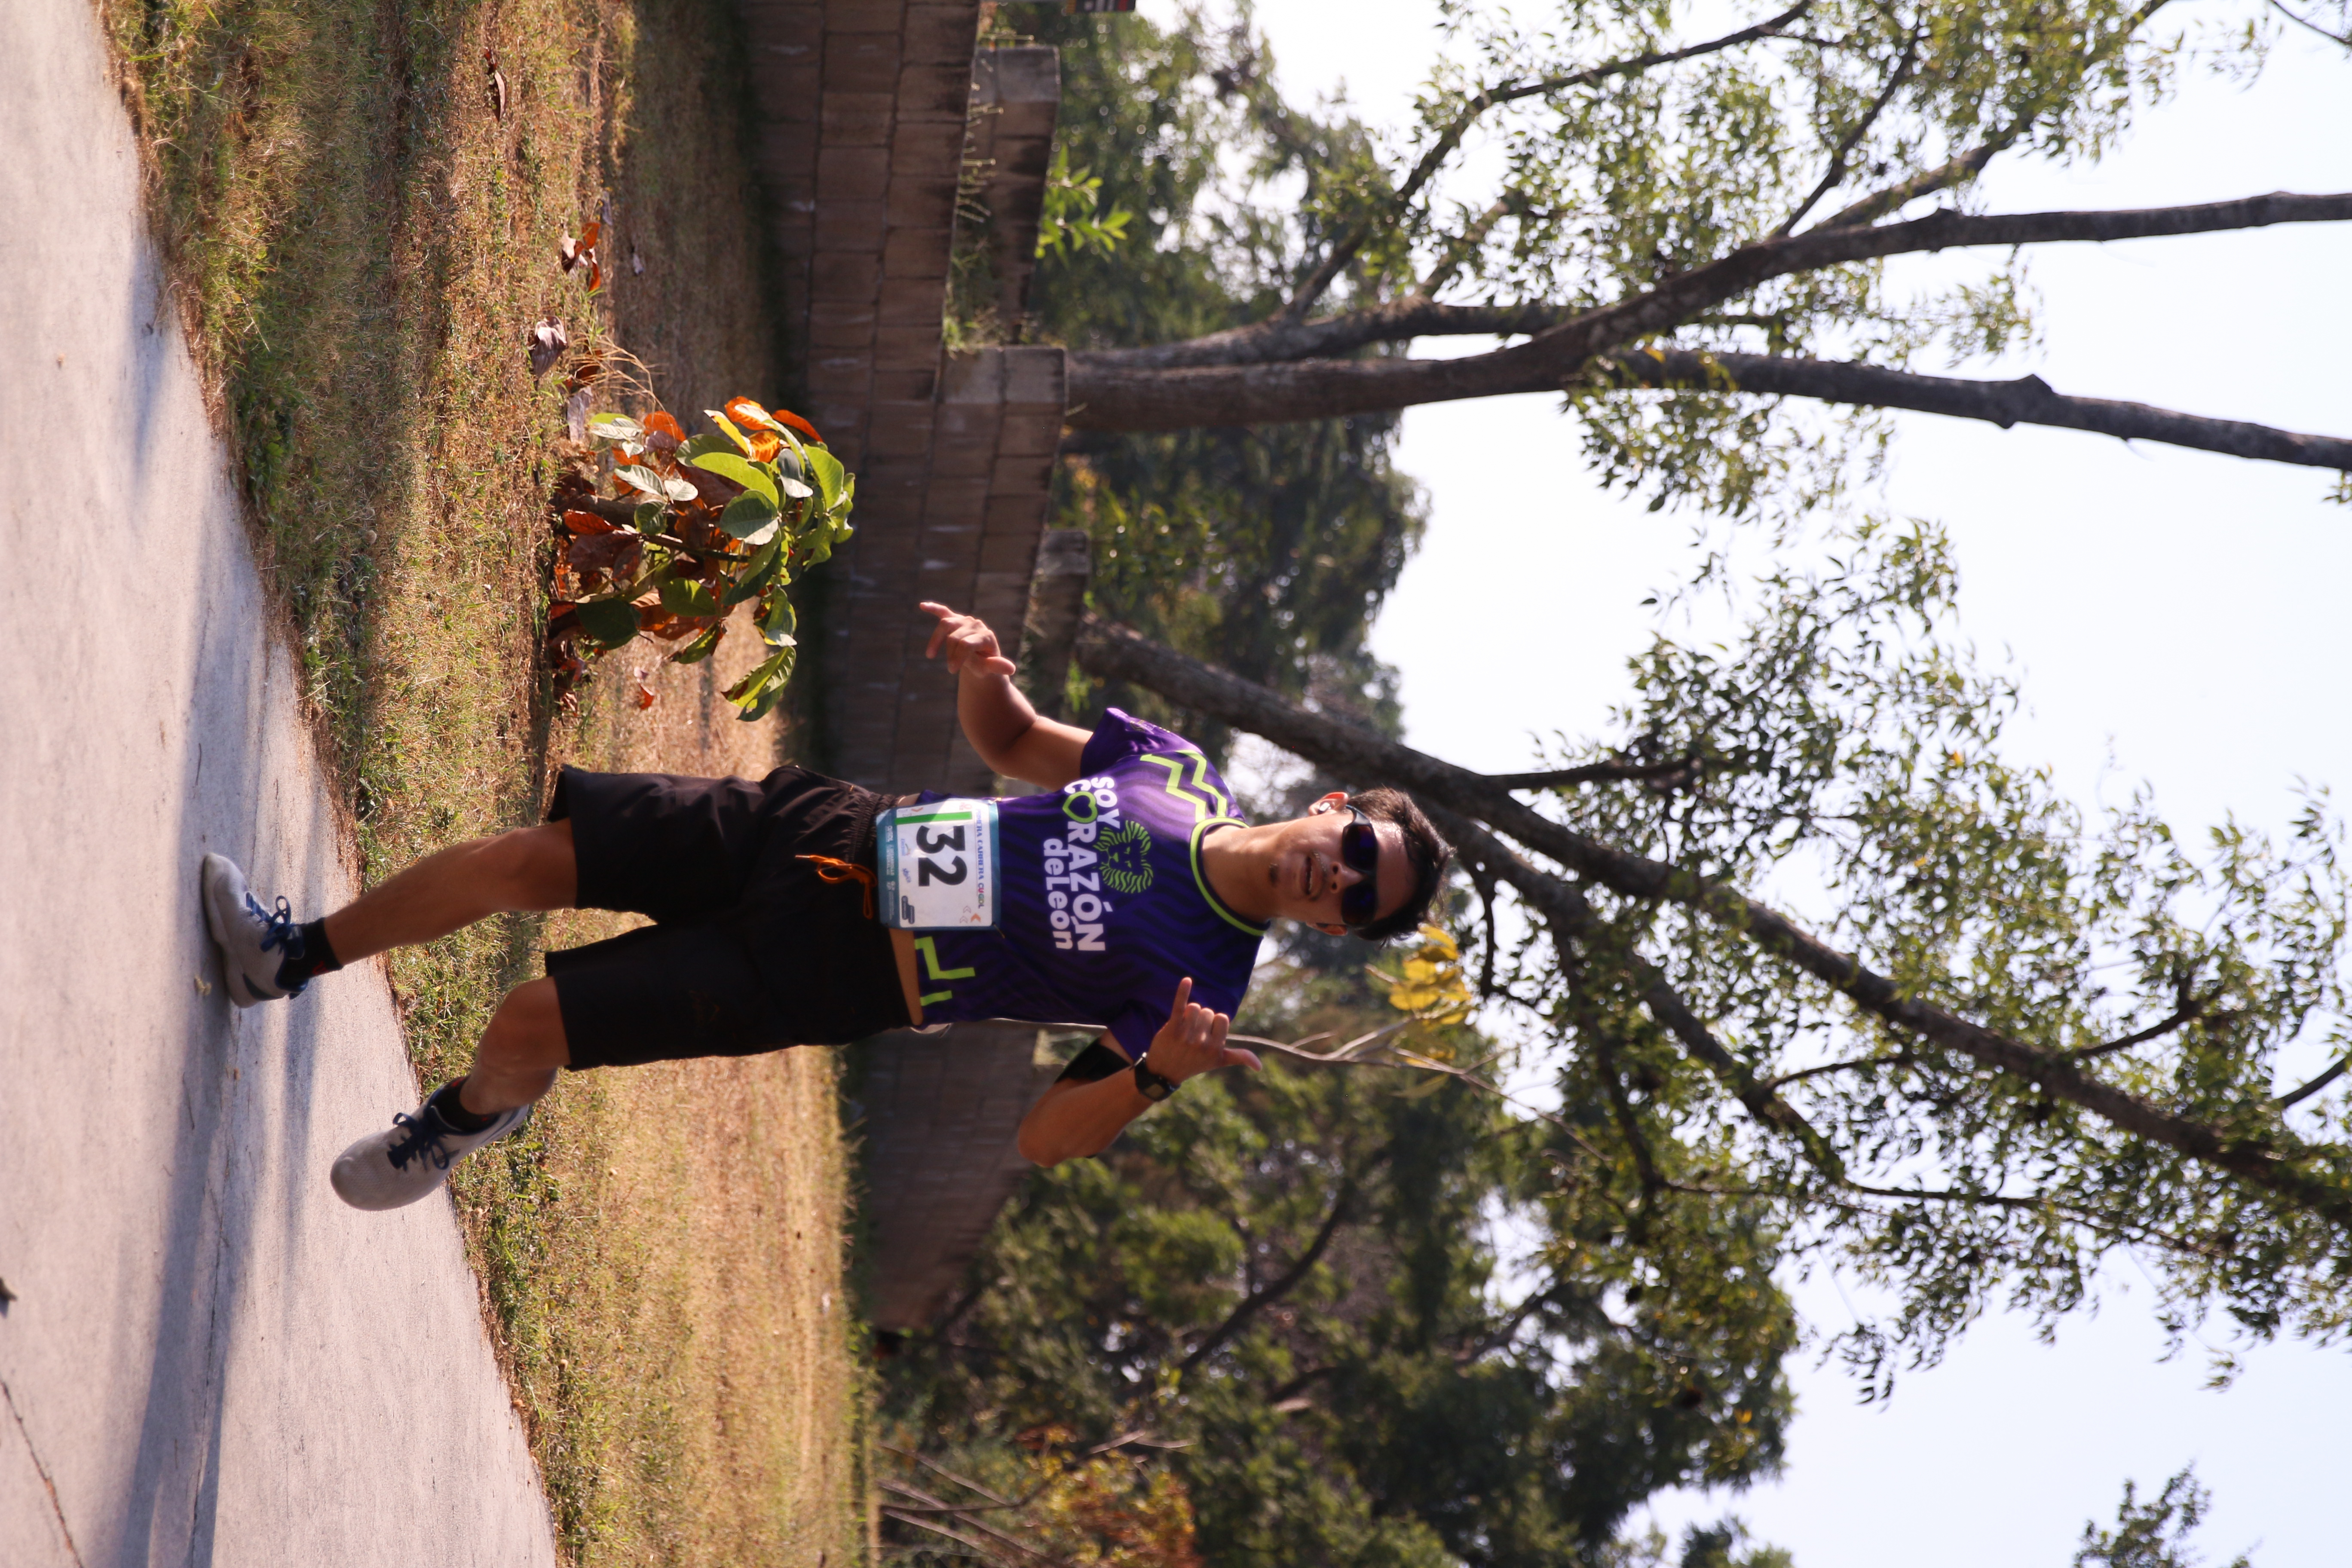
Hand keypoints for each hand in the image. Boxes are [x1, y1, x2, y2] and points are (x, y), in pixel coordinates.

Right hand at [920, 601, 1017, 678]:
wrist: (981, 660)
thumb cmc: (985, 665)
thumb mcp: (990, 669)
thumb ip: (997, 666)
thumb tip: (1011, 668)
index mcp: (986, 636)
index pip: (966, 644)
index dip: (957, 658)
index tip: (952, 670)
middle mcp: (976, 625)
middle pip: (954, 637)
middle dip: (950, 654)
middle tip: (952, 668)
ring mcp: (966, 621)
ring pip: (946, 624)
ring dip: (936, 639)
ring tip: (931, 655)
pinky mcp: (956, 619)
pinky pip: (944, 612)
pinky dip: (934, 608)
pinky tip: (923, 606)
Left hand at [1143, 977, 1260, 1084]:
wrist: (1164, 1071)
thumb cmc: (1194, 1063)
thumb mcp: (1218, 1062)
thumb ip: (1239, 1057)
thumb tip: (1260, 1067)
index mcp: (1215, 1048)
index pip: (1222, 1018)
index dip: (1215, 1022)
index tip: (1208, 1034)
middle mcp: (1202, 1043)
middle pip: (1208, 1012)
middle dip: (1202, 1019)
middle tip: (1193, 1034)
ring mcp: (1186, 1035)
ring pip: (1195, 1007)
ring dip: (1190, 1013)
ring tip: (1185, 1027)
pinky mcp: (1172, 1028)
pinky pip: (1179, 1005)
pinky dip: (1183, 991)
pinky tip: (1187, 980)